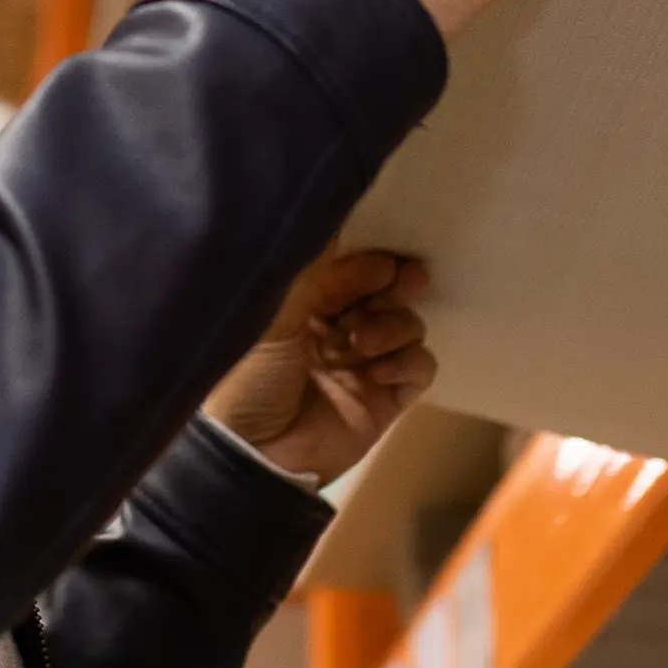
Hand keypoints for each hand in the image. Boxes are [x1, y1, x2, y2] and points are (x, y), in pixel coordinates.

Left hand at [204, 249, 434, 489]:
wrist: (253, 459)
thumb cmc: (248, 382)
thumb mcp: (272, 317)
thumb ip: (309, 268)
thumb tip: (326, 209)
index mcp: (303, 309)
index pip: (350, 271)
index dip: (368, 264)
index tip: (378, 263)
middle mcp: (336, 332)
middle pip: (386, 292)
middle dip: (396, 284)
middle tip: (402, 280)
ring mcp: (363, 366)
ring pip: (407, 324)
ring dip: (394, 326)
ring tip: (363, 343)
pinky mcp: (385, 400)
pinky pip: (420, 366)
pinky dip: (407, 363)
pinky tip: (377, 373)